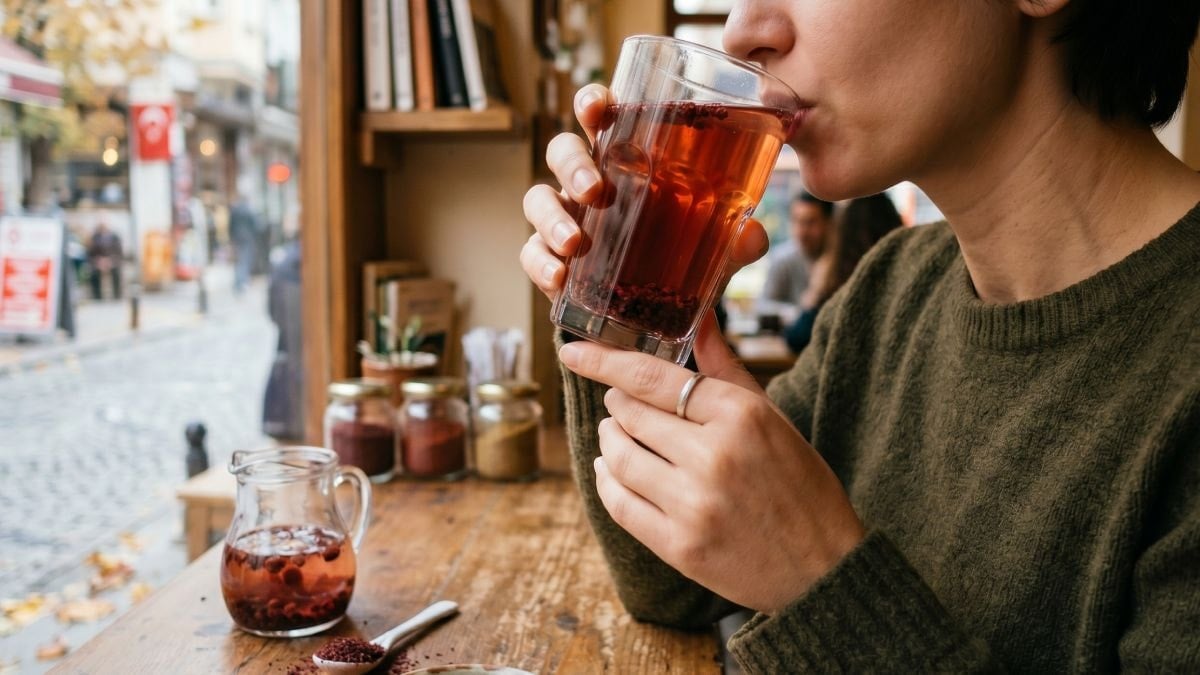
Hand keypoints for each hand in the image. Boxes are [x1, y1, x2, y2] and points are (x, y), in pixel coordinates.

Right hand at [520, 85, 770, 298]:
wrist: (648, 313)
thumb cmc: (676, 259)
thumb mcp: (711, 247)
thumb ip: (733, 240)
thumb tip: (754, 235)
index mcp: (623, 160)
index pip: (601, 117)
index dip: (592, 103)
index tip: (597, 108)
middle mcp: (587, 182)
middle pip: (562, 151)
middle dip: (572, 165)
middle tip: (596, 190)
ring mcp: (564, 218)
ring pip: (537, 199)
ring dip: (552, 217)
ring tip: (575, 243)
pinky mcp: (549, 257)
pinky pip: (530, 252)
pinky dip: (540, 263)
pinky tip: (559, 277)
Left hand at [558, 314, 865, 613]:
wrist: (824, 567)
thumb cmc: (799, 484)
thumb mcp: (771, 416)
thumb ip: (724, 367)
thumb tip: (696, 318)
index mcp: (741, 415)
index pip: (651, 377)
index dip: (603, 361)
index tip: (573, 352)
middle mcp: (714, 455)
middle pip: (629, 414)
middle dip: (616, 404)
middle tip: (619, 403)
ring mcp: (694, 504)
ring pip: (617, 456)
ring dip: (608, 440)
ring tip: (615, 434)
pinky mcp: (679, 546)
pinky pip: (618, 503)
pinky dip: (606, 481)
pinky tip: (611, 471)